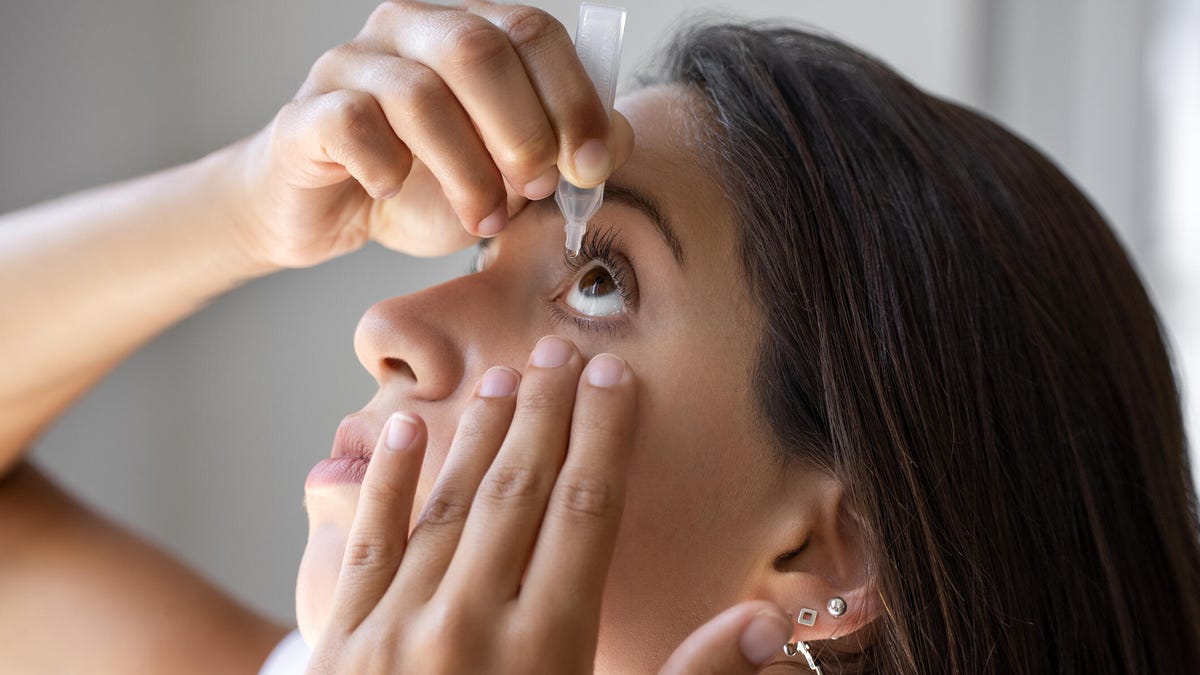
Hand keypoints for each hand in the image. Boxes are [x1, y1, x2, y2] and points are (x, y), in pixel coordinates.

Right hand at [229, 1, 633, 268]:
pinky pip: (354, 124)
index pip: (534, 32)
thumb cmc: (426, 187)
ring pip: (421, 94)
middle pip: (478, 49)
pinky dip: (387, 167)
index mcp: (468, 30)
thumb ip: (565, 152)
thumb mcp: (511, 176)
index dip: (573, 99)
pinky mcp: (307, 112)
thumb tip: (616, 139)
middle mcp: (409, 29)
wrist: (329, 214)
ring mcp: (351, 64)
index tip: (591, 166)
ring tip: (481, 220)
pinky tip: (396, 192)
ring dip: (466, 170)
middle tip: (536, 190)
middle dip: (523, 130)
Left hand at [305, 335, 792, 673]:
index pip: (585, 515)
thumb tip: (763, 623)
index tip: (617, 382)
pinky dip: (383, 484)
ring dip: (479, 435)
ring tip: (506, 377)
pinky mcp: (342, 642)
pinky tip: (398, 433)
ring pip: (447, 505)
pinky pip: (365, 545)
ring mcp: (396, 629)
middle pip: (519, 493)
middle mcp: (469, 624)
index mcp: (545, 651)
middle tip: (562, 351)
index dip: (605, 440)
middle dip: (547, 415)